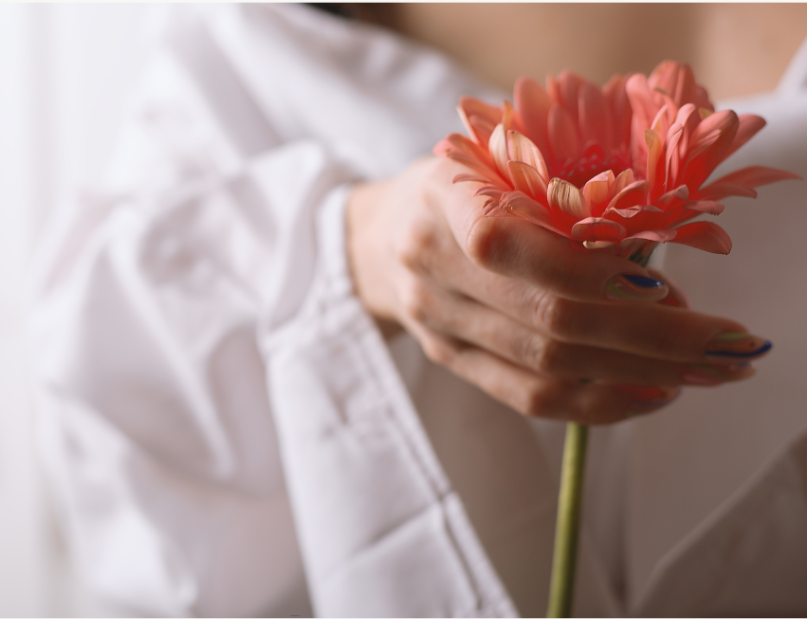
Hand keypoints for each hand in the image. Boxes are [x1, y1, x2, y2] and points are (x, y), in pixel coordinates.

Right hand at [346, 157, 769, 424]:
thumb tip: (658, 249)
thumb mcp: (499, 158)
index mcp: (441, 195)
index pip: (505, 243)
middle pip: (545, 316)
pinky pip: (525, 397)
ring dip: (637, 373)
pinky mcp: (449, 359)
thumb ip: (559, 192)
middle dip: (651, 334)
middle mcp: (429, 264)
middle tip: (726, 340)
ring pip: (544, 365)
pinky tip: (651, 394)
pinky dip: (597, 402)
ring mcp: (435, 320)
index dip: (585, 268)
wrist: (379, 236)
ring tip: (706, 370)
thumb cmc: (459, 184)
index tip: (661, 282)